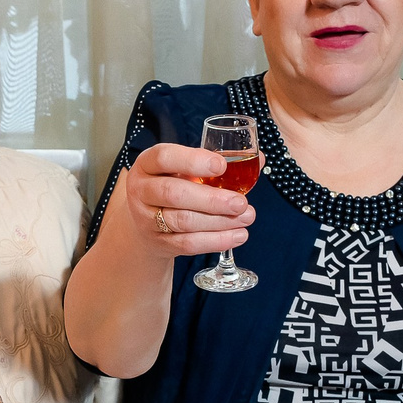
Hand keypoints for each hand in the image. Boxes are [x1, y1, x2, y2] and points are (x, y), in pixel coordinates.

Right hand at [109, 142, 256, 260]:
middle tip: (241, 203)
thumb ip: (217, 163)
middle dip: (212, 200)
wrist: (147, 219)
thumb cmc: (173, 185)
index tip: (221, 165)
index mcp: (148, 163)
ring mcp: (146, 219)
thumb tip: (260, 159)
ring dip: (219, 222)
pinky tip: (237, 235)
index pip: (164, 157)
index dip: (193, 161)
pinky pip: (187, 244)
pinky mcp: (158, 243)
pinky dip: (215, 241)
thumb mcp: (185, 168)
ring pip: (183, 221)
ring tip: (246, 217)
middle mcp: (141, 190)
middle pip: (174, 194)